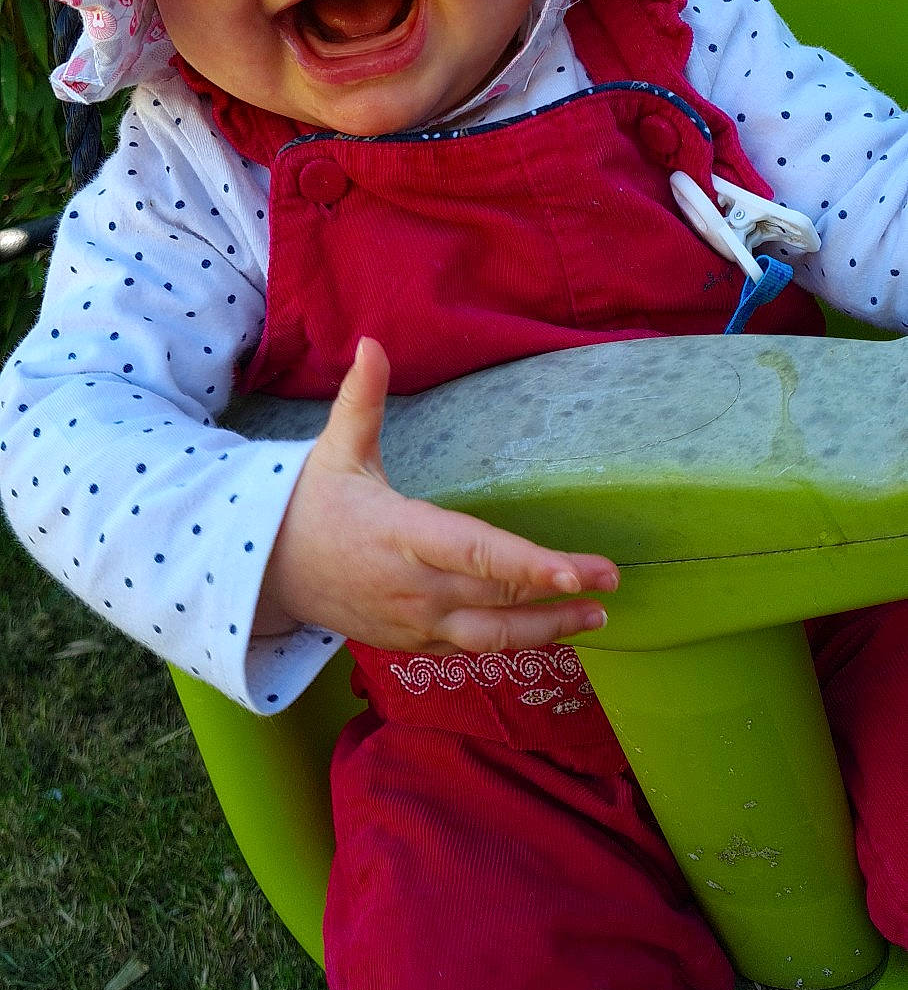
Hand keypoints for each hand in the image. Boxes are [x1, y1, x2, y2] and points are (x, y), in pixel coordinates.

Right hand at [255, 337, 618, 649]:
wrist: (264, 572)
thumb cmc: (309, 504)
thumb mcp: (335, 450)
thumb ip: (362, 399)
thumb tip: (372, 342)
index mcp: (400, 534)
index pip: (474, 552)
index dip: (525, 565)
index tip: (572, 571)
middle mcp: (413, 587)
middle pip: (497, 595)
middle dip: (558, 592)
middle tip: (611, 579)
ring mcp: (414, 621)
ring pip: (492, 634)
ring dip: (548, 628)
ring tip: (597, 614)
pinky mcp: (414, 641)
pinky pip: (473, 647)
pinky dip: (515, 641)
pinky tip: (552, 630)